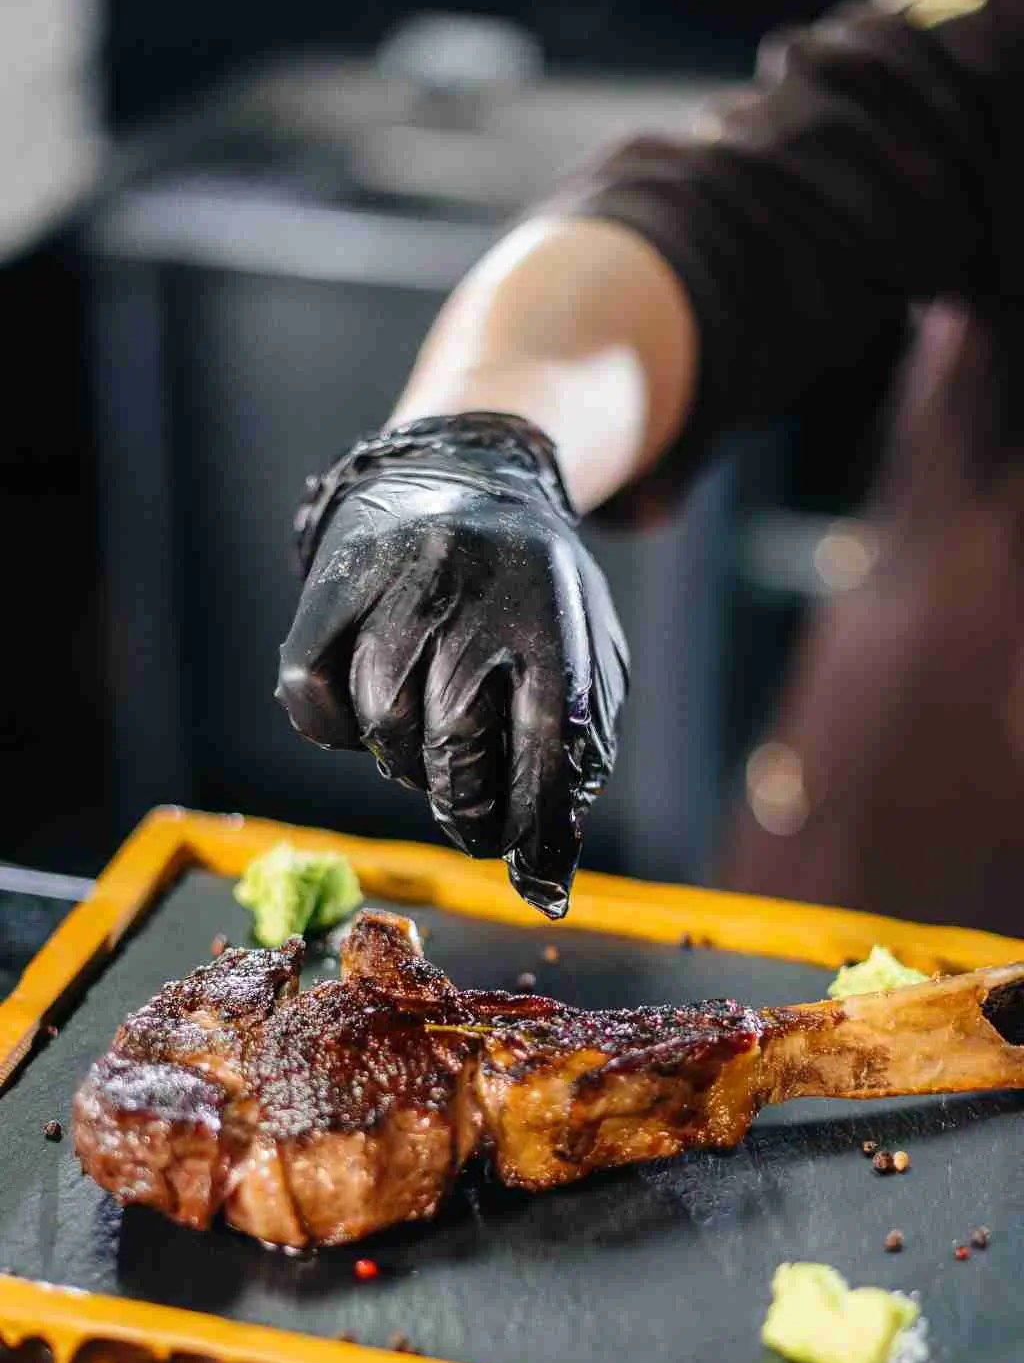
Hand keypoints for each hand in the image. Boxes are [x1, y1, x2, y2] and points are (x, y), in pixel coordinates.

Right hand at [276, 413, 628, 916]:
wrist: (456, 478)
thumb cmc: (528, 597)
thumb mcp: (582, 652)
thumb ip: (576, 754)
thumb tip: (547, 877)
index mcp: (552, 617)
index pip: (547, 745)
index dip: (538, 828)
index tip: (537, 883)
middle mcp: (474, 596)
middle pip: (454, 746)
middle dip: (466, 808)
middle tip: (474, 819)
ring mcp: (396, 585)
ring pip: (383, 725)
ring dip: (404, 760)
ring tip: (429, 739)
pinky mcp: (329, 588)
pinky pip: (313, 701)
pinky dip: (337, 728)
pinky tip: (370, 709)